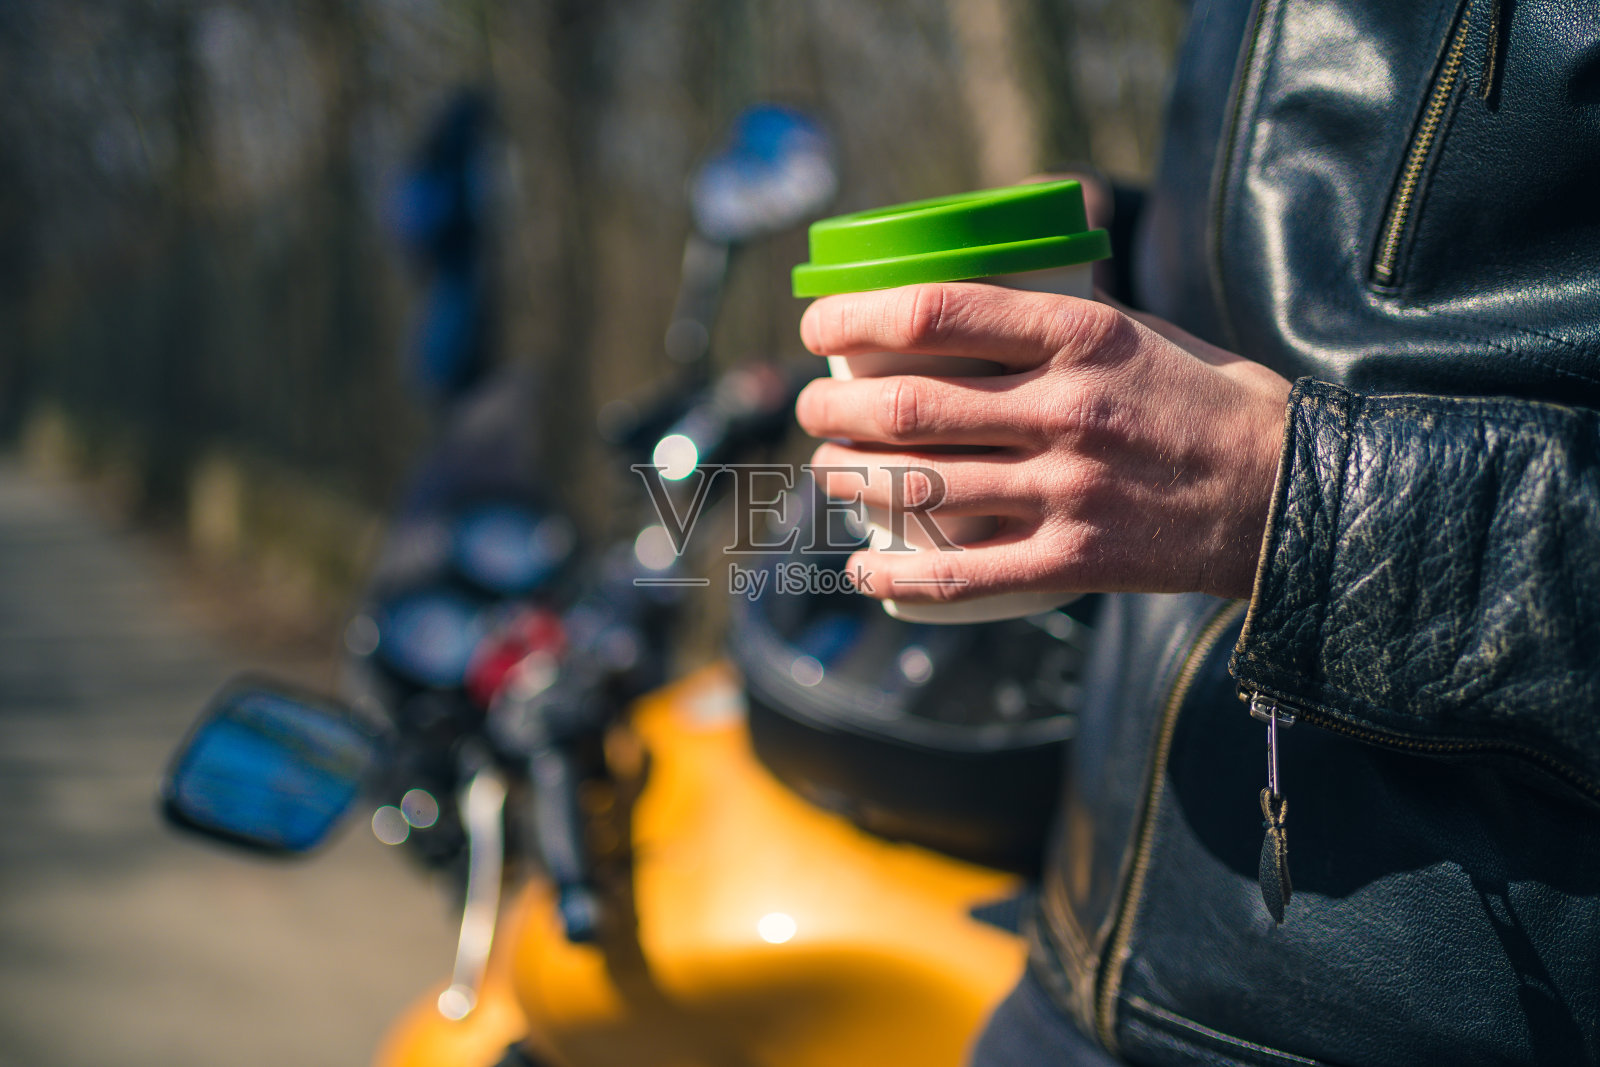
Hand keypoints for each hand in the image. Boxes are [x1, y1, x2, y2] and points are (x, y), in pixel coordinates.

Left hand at [794, 283, 1292, 602]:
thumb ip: (1058, 318)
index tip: (819, 327)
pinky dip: (901, 575)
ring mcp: (1070, 489)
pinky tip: (864, 570)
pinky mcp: (1078, 559)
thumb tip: (971, 299)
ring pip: (923, 487)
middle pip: (910, 406)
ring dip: (851, 479)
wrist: (1289, 492)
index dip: (857, 317)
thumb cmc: (1208, 401)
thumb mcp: (1142, 328)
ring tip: (827, 471)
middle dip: (834, 408)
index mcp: (1084, 335)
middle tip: (813, 409)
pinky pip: (966, 575)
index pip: (938, 312)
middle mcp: (1069, 408)